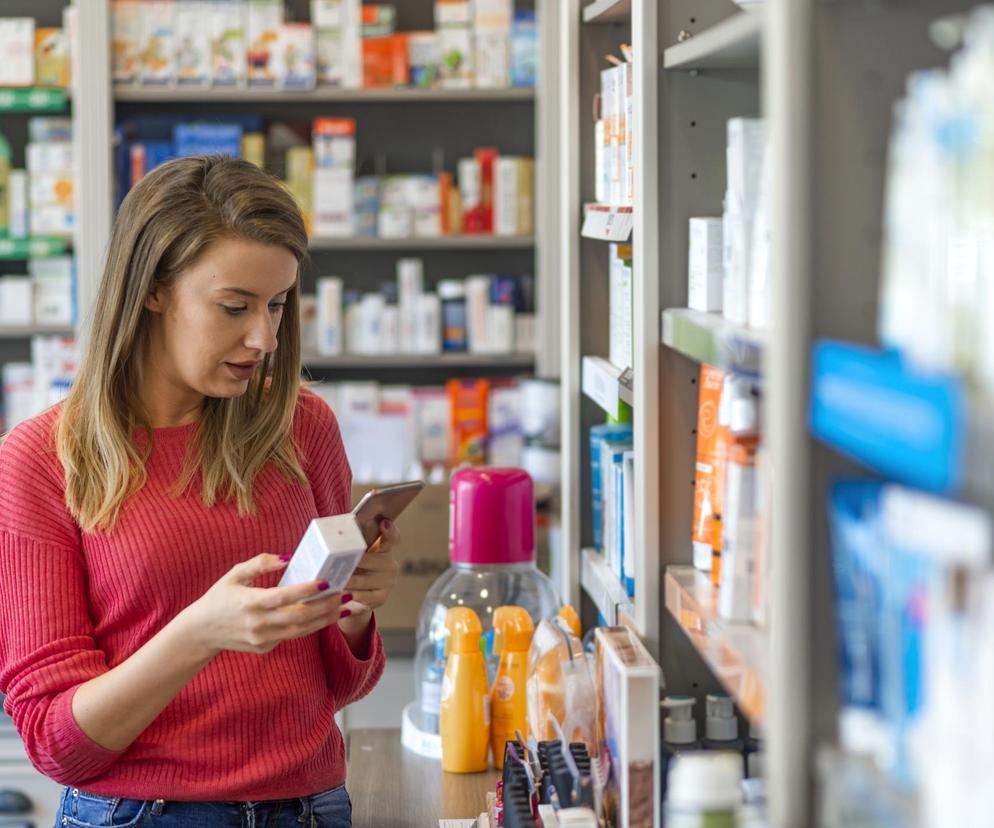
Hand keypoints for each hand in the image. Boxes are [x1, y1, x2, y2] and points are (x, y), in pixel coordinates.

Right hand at [181, 554, 346, 656]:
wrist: (201, 632)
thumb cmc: (219, 598)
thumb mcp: (235, 575)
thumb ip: (260, 563)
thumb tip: (288, 558)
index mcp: (250, 603)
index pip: (284, 597)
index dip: (307, 590)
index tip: (327, 581)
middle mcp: (258, 624)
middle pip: (299, 617)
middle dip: (326, 606)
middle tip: (346, 593)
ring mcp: (262, 639)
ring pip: (301, 631)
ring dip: (326, 619)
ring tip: (346, 607)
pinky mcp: (265, 648)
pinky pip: (292, 636)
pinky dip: (311, 627)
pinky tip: (326, 616)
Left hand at [340, 519, 399, 621]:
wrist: (355, 599)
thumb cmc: (351, 571)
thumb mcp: (352, 555)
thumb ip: (348, 545)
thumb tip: (331, 533)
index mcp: (384, 549)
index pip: (391, 537)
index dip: (389, 531)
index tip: (383, 523)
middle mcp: (389, 564)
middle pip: (371, 560)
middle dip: (354, 562)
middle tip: (338, 561)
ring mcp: (387, 582)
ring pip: (364, 580)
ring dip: (348, 581)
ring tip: (332, 580)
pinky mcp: (381, 597)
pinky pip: (363, 597)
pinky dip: (350, 596)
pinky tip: (339, 595)